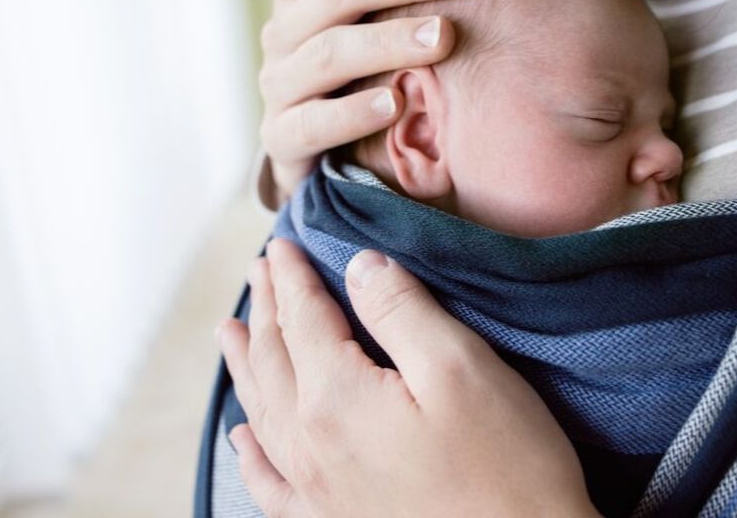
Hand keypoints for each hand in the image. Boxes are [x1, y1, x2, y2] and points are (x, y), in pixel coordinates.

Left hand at [218, 239, 600, 517]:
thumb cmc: (505, 466)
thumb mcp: (459, 367)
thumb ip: (401, 310)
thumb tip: (359, 266)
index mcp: (337, 398)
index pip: (302, 319)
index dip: (292, 277)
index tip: (280, 245)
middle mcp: (311, 446)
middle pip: (274, 359)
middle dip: (266, 309)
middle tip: (259, 271)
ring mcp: (317, 491)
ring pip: (262, 412)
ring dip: (246, 364)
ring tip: (230, 333)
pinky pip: (271, 482)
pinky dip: (251, 453)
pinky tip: (243, 438)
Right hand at [259, 0, 470, 205]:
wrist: (318, 155)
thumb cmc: (359, 71)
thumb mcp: (375, 14)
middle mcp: (283, 31)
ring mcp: (278, 85)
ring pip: (327, 54)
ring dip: (388, 42)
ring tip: (444, 37)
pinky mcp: (281, 140)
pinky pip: (313, 124)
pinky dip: (354, 113)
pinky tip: (397, 104)